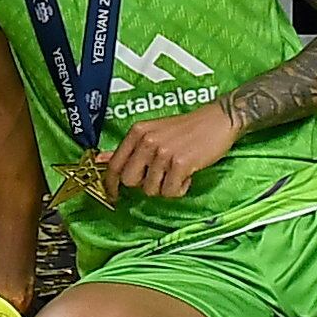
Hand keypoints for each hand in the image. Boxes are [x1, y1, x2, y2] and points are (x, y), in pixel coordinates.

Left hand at [99, 103, 244, 199]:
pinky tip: (187, 176)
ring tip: (177, 174)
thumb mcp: (152, 132)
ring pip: (152, 189)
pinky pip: (170, 191)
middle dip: (144, 185)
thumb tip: (100, 160)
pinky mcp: (181, 163)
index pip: (114, 165)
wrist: (216, 121)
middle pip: (130, 181)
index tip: (113, 195)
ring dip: (166, 187)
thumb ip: (129, 148)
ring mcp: (163, 152)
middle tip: (160, 177)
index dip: (111, 184)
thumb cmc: (185, 129)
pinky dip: (180, 189)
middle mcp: (147, 141)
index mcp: (137, 132)